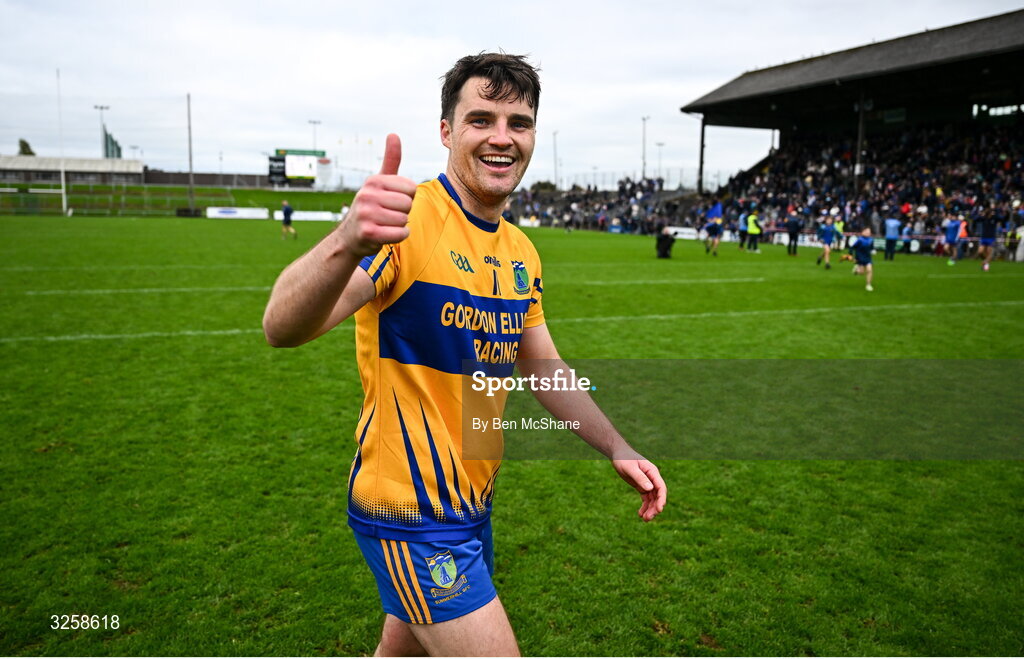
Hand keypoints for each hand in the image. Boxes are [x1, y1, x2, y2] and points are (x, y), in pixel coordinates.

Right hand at [338, 133, 415, 256]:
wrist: (350, 238)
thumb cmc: (371, 208)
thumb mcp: (379, 183)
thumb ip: (390, 160)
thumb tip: (394, 134)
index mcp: (373, 181)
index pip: (411, 188)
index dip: (406, 197)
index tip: (391, 201)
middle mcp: (367, 194)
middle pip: (408, 204)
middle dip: (403, 212)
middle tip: (387, 215)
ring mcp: (366, 214)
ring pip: (404, 219)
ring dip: (399, 225)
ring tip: (384, 224)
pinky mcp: (368, 232)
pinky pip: (401, 233)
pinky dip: (399, 236)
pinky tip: (386, 234)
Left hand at [611, 453, 666, 521]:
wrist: (617, 454)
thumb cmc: (623, 458)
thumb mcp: (630, 468)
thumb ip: (640, 478)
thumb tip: (650, 488)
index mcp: (652, 472)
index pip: (661, 487)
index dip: (661, 499)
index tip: (659, 510)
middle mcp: (652, 478)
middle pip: (657, 496)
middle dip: (654, 508)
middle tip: (648, 518)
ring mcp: (648, 483)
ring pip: (652, 499)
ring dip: (650, 509)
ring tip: (644, 519)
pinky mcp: (641, 486)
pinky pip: (646, 498)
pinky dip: (644, 507)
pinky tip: (640, 514)